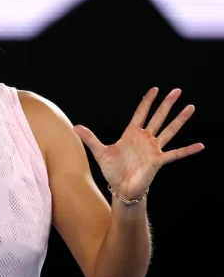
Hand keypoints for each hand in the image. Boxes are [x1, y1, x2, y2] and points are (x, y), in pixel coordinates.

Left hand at [73, 87, 203, 199]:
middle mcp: (145, 139)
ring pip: (169, 130)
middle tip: (177, 90)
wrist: (120, 188)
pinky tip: (201, 145)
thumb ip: (90, 138)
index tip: (155, 89)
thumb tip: (75, 127)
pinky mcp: (158, 160)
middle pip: (158, 117)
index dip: (147, 101)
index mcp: (131, 134)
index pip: (141, 113)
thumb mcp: (100, 152)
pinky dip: (188, 150)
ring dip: (180, 120)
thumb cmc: (112, 170)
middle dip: (167, 104)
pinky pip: (176, 154)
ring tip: (190, 107)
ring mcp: (153, 149)